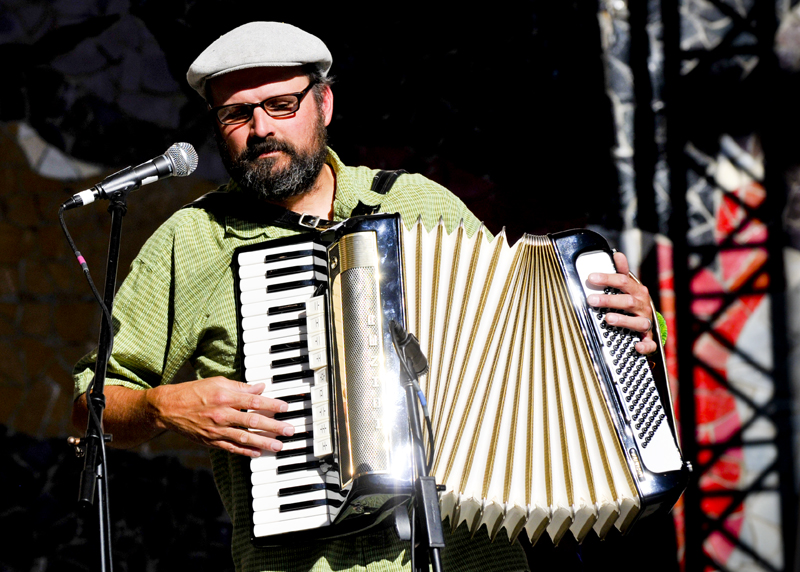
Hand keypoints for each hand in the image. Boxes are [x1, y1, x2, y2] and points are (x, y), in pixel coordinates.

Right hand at [148, 377, 294, 456]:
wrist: (168, 408)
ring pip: (245, 438)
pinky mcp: (211, 441)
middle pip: (253, 421)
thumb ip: (241, 387)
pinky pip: (231, 448)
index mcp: (225, 397)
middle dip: (274, 427)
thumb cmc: (194, 392)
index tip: (285, 408)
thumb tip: (260, 388)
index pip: (254, 402)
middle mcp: (222, 414)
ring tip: (279, 445)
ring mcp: (217, 430)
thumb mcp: (218, 382)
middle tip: (289, 430)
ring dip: (264, 442)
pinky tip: (258, 453)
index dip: (272, 405)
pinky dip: (245, 451)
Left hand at [585, 251, 656, 354]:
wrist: (650, 322)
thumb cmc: (634, 302)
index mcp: (637, 291)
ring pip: (639, 322)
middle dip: (609, 300)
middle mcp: (643, 306)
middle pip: (628, 301)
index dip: (607, 278)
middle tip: (591, 299)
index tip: (591, 278)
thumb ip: (622, 272)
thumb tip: (616, 254)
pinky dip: (644, 346)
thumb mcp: (629, 286)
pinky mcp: (648, 338)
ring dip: (624, 320)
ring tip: (607, 318)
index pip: (623, 281)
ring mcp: (646, 322)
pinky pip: (649, 344)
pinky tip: (636, 346)